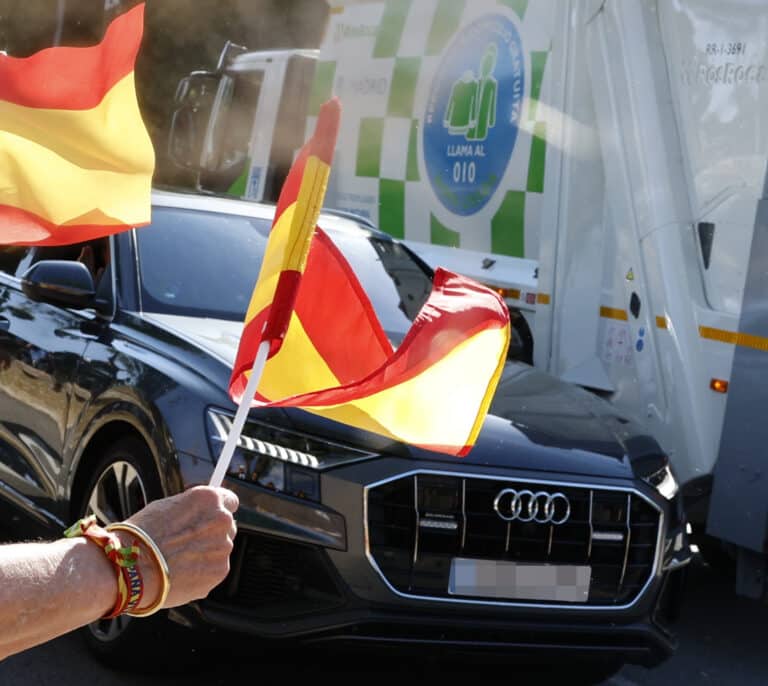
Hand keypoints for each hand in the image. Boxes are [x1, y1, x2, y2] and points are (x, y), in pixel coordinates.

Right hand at [123, 486, 238, 609]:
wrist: (131, 568)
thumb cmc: (141, 535)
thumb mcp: (166, 507)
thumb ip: (191, 509)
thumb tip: (198, 514)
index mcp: (209, 499)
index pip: (230, 500)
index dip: (216, 511)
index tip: (210, 518)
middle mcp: (222, 520)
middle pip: (226, 527)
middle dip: (211, 534)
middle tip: (187, 544)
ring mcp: (223, 547)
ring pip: (220, 550)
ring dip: (206, 554)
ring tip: (178, 561)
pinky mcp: (219, 572)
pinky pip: (214, 570)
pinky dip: (202, 573)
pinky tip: (181, 573)